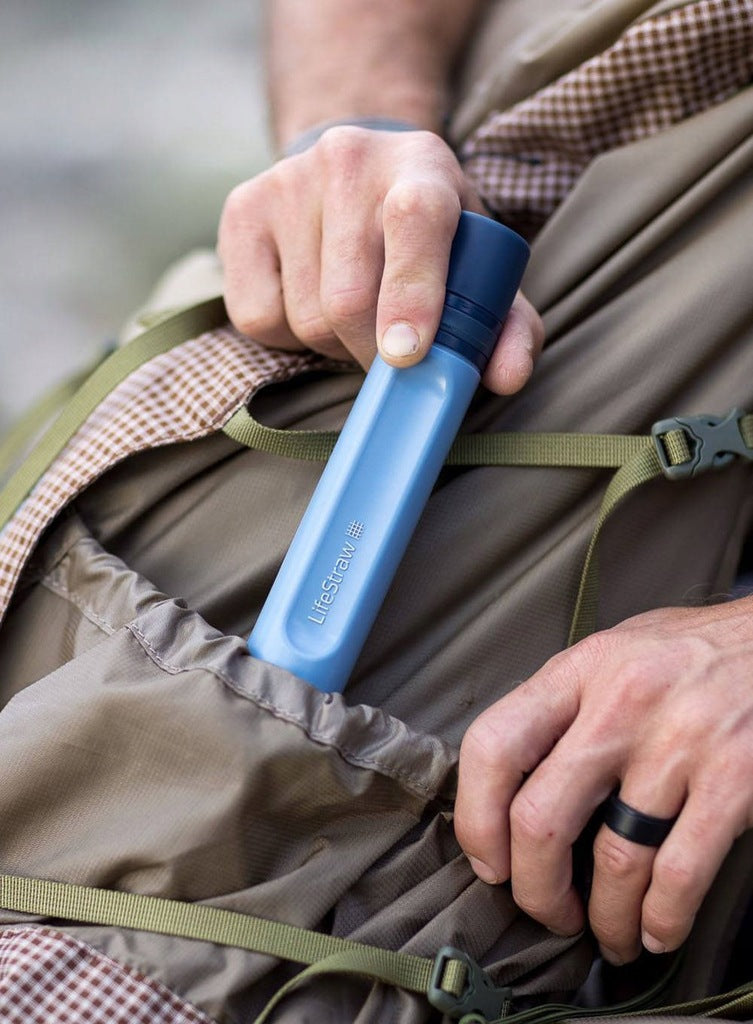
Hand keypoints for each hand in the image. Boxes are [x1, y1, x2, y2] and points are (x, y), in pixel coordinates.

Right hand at [217, 126, 542, 394]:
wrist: (354, 167)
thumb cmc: (430, 232)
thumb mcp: (480, 264)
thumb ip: (506, 324)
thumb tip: (506, 377)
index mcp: (422, 165)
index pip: (415, 220)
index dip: (411, 293)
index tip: (407, 355)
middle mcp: (349, 160)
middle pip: (348, 297)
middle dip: (373, 353)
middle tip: (393, 359)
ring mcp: (287, 181)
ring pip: (304, 316)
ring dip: (335, 346)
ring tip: (355, 321)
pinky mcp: (241, 210)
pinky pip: (257, 316)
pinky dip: (288, 336)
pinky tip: (309, 306)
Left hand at [454, 597, 752, 963]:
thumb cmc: (695, 650)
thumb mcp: (617, 651)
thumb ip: (566, 704)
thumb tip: (513, 780)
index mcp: (580, 669)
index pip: (493, 745)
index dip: (476, 819)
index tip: (490, 862)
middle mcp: (620, 702)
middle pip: (540, 819)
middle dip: (535, 890)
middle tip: (549, 911)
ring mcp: (679, 741)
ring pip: (613, 861)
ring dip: (605, 919)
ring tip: (610, 934)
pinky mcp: (734, 778)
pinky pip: (679, 874)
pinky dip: (662, 920)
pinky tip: (657, 930)